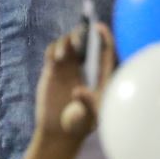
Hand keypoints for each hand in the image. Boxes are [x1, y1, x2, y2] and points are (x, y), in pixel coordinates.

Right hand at [35, 23, 112, 142]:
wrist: (60, 132)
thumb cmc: (81, 125)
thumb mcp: (89, 117)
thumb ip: (87, 104)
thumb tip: (78, 90)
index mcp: (101, 74)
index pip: (106, 49)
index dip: (104, 36)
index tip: (98, 26)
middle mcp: (86, 66)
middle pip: (86, 40)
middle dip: (83, 33)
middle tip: (79, 37)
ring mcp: (69, 67)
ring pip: (69, 43)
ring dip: (66, 42)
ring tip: (63, 55)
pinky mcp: (53, 70)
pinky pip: (53, 52)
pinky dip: (54, 49)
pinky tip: (56, 57)